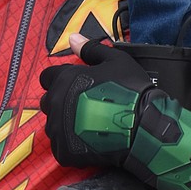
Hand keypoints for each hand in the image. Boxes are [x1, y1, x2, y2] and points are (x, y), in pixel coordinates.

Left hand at [39, 35, 158, 167]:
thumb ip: (90, 49)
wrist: (142, 126)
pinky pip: (61, 147)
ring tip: (90, 125)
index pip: (47, 77)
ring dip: (66, 124)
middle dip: (62, 101)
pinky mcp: (65, 151)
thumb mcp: (114, 60)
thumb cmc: (130, 90)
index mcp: (65, 79)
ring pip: (54, 125)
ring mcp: (59, 129)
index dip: (61, 80)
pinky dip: (72, 145)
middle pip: (48, 101)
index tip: (76, 85)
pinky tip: (90, 140)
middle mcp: (56, 103)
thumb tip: (73, 38)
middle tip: (85, 105)